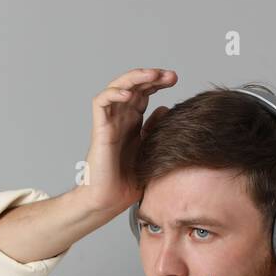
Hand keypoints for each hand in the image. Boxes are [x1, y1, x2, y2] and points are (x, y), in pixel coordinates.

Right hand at [82, 67, 177, 215]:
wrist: (111, 200)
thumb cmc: (128, 181)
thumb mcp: (151, 150)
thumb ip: (156, 129)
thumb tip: (166, 108)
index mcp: (133, 122)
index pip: (144, 93)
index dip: (158, 82)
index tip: (175, 79)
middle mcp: (121, 118)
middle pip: (134, 86)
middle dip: (152, 76)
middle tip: (171, 76)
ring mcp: (110, 122)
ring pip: (117, 87)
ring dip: (135, 78)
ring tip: (153, 75)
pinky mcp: (100, 129)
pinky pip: (101, 103)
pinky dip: (114, 94)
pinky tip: (129, 94)